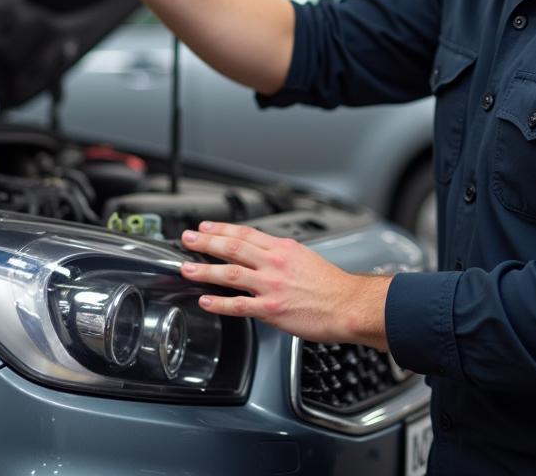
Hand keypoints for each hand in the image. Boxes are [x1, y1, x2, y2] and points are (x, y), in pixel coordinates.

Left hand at [180, 222, 391, 349]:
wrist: (349, 304)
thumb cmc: (332, 285)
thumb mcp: (305, 257)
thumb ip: (281, 255)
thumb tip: (263, 254)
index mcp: (283, 248)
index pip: (246, 232)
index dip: (222, 228)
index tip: (205, 227)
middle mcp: (275, 263)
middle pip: (233, 246)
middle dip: (206, 241)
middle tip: (187, 239)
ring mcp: (272, 286)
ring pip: (230, 273)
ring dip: (205, 270)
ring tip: (186, 268)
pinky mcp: (272, 309)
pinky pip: (239, 305)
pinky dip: (219, 303)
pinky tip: (205, 301)